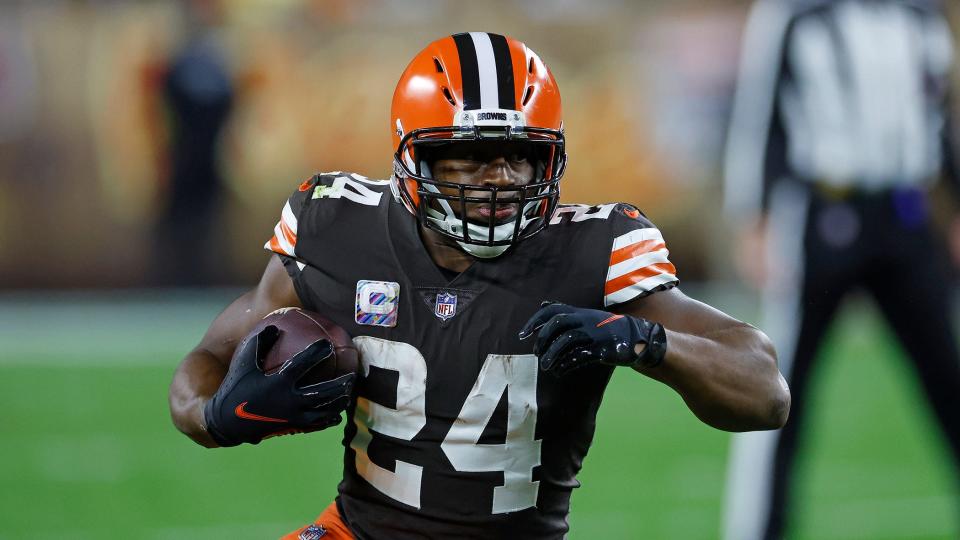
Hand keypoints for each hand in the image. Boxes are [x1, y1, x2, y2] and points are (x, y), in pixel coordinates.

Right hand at [202, 325, 354, 446]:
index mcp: (278, 382)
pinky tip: (336, 415)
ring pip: (324, 410)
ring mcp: (293, 416)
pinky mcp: (292, 427)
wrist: (227, 421)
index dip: (317, 352)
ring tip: (348, 393)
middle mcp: (289, 399)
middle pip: (323, 392)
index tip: (327, 344)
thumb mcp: (244, 361)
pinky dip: (328, 419)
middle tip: (351, 374)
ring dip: (338, 401)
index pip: (303, 364)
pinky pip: (316, 424)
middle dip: (340, 383)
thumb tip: (276, 326)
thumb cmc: (236, 387)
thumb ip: (260, 342)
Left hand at [518, 302, 666, 375]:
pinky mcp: (601, 349)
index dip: (535, 321)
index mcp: (580, 312)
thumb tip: (543, 304)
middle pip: (558, 324)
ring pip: (567, 341)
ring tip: (546, 366)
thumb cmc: (606, 328)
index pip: (552, 310)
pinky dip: (567, 364)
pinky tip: (560, 371)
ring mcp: (594, 334)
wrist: (636, 338)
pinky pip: (580, 356)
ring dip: (553, 355)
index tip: (522, 334)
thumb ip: (566, 311)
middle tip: (536, 352)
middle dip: (543, 338)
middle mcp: (585, 320)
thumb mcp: (586, 316)